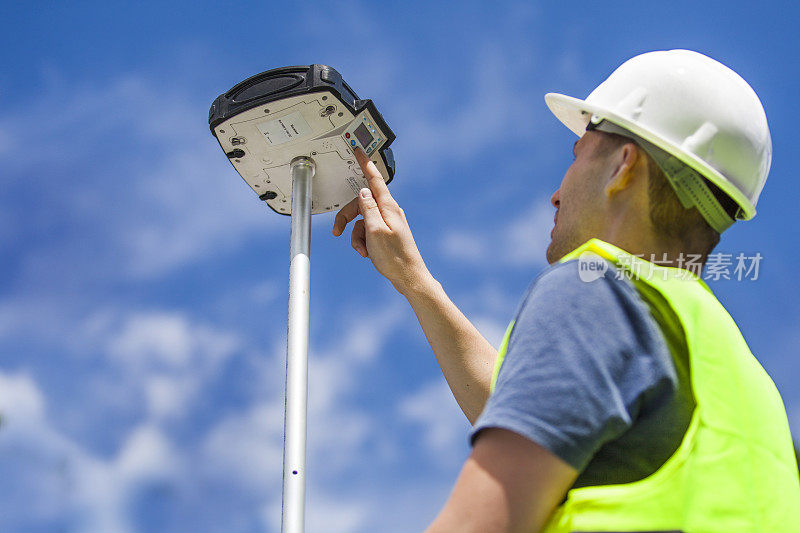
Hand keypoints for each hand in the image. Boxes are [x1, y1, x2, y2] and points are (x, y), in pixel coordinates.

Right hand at [332, 147, 429, 294]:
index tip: (358, 149)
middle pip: (360, 204)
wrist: (409, 278)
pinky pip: (367, 232)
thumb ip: (367, 208)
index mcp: (388, 207)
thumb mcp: (375, 231)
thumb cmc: (395, 257)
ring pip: (361, 221)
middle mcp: (389, 211)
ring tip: (363, 251)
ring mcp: (388, 223)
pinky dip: (363, 242)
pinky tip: (367, 254)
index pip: (374, 179)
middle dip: (347, 219)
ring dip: (356, 237)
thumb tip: (363, 191)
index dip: (365, 163)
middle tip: (338, 231)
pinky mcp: (386, 234)